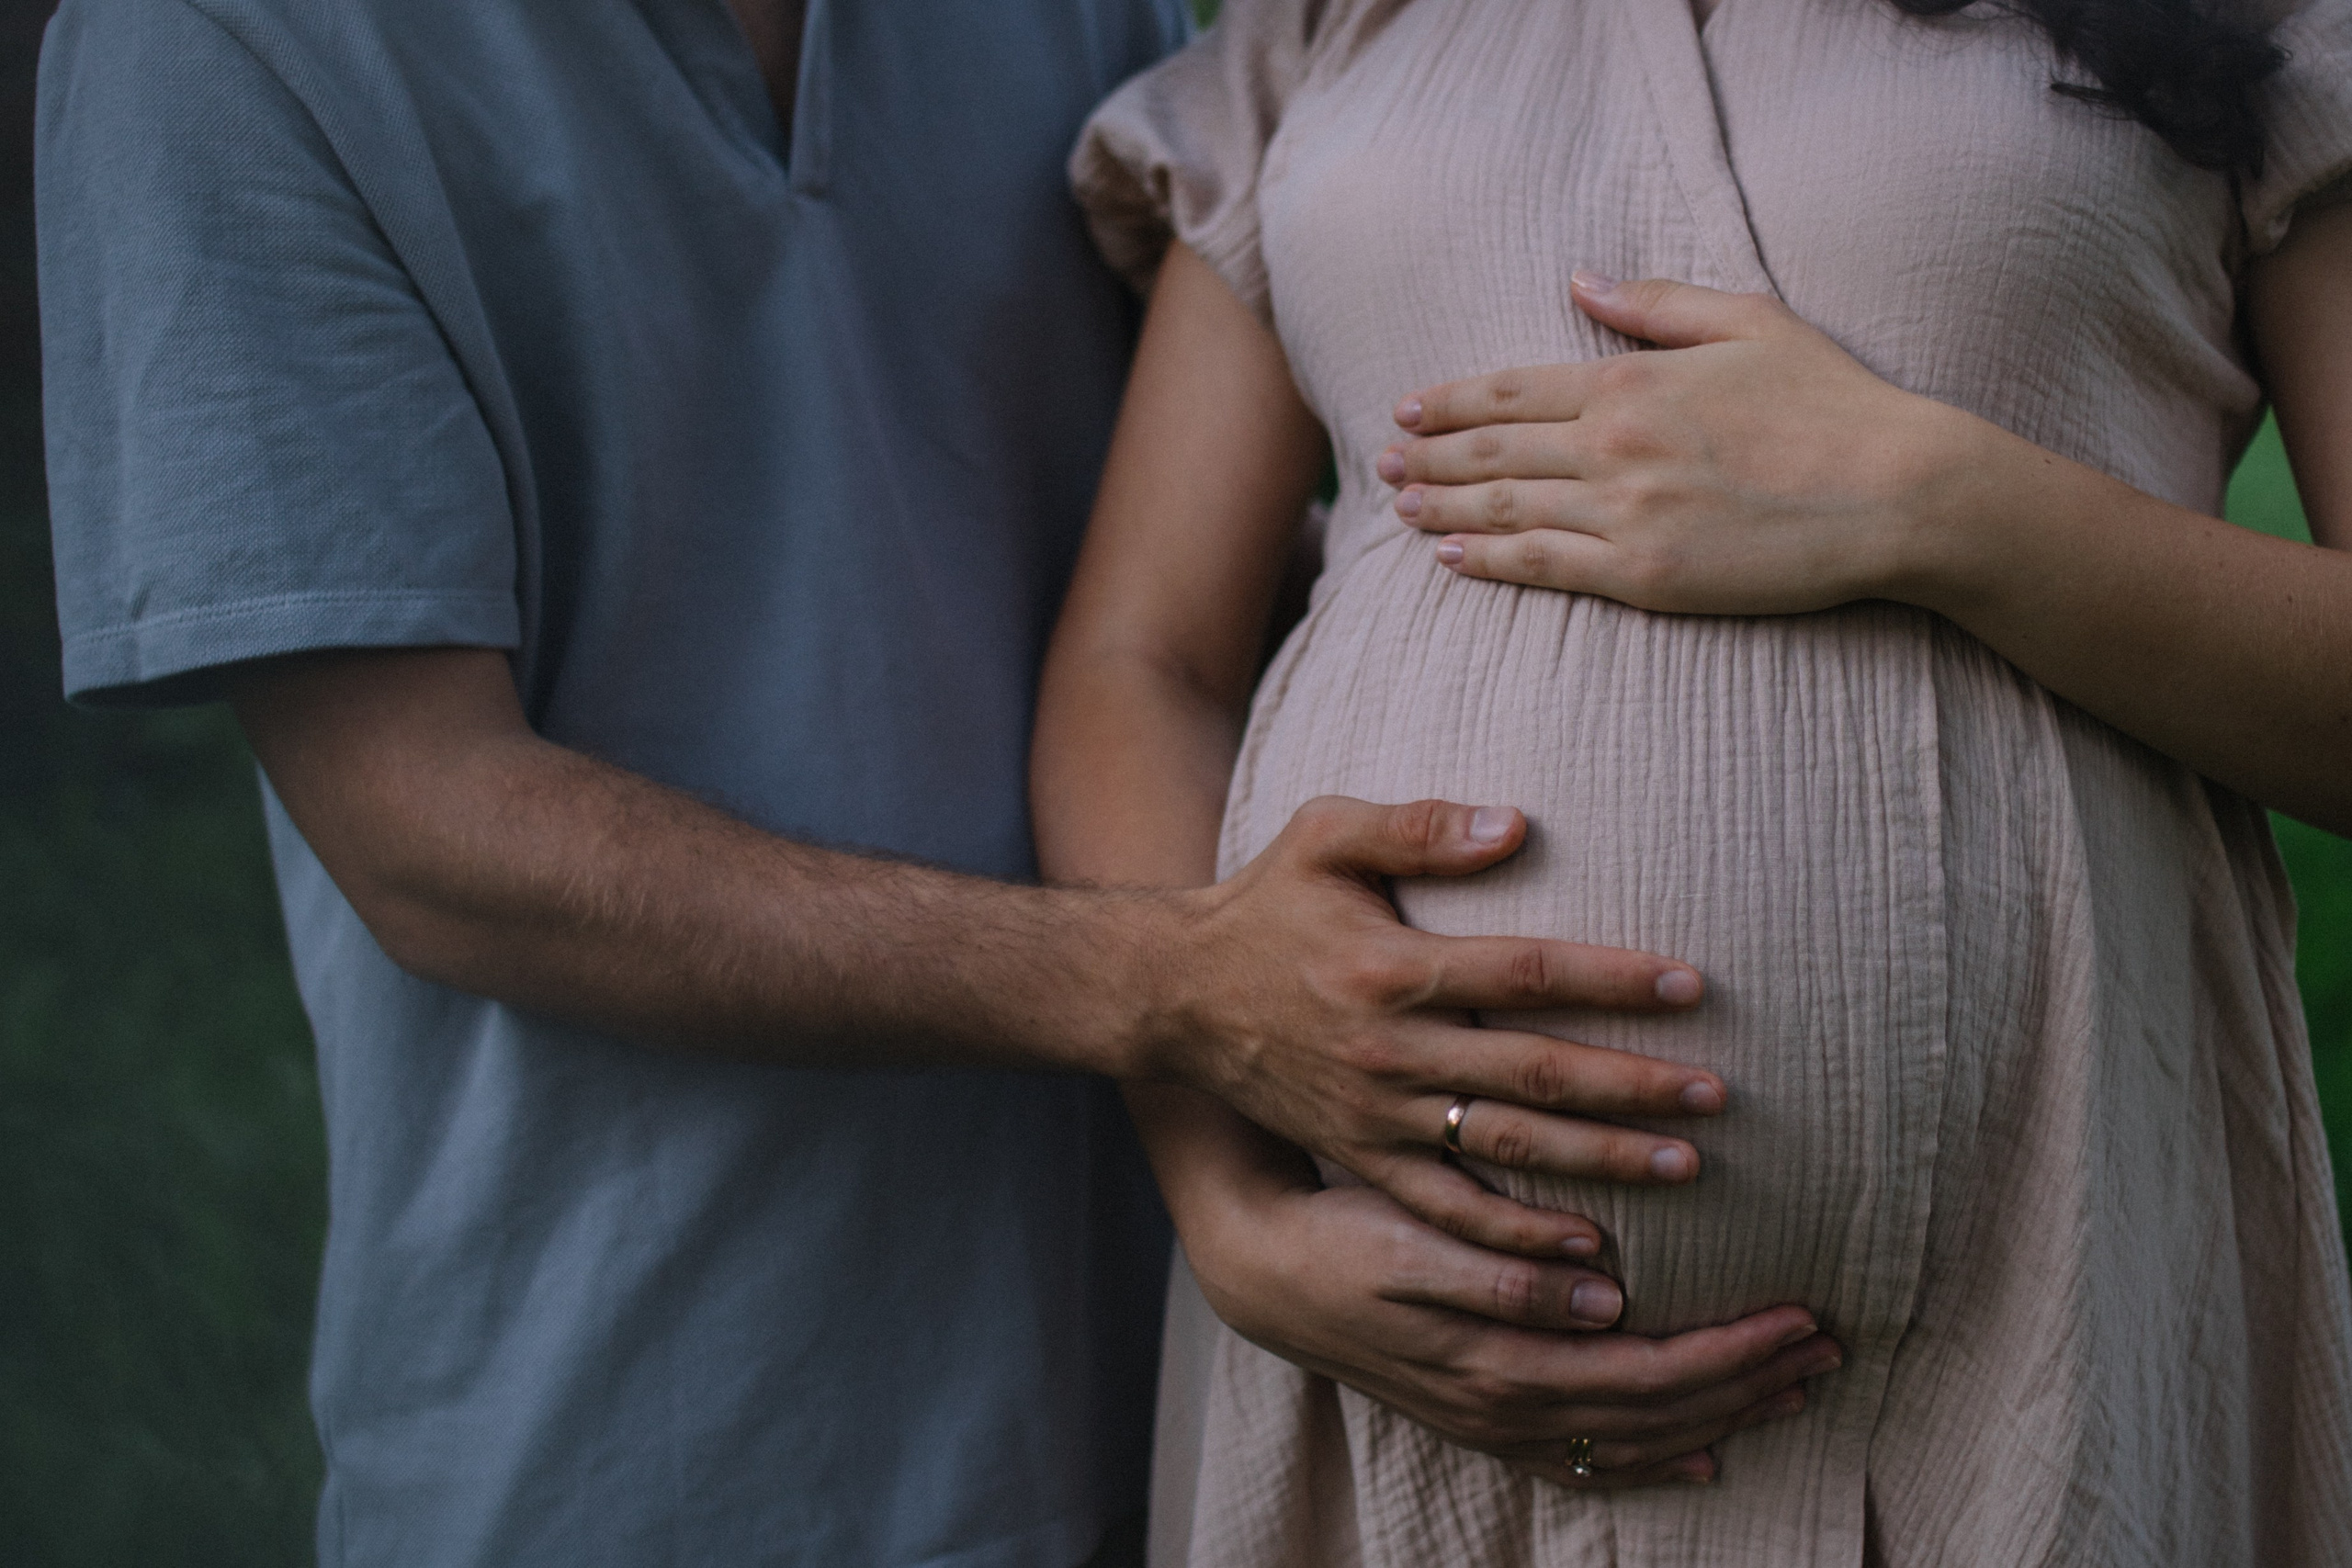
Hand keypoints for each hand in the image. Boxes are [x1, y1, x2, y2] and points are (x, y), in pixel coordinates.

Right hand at [1148, 795, 1724, 1258]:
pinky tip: (1587, 1247)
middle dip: (1633, 1086)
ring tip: (1686, 1167)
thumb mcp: (1326, 833)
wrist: (1173, 993)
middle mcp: (1391, 1049)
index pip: (1525, 973)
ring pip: (1509, 1147)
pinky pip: (1450, 1209)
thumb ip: (1420, 826)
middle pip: (1535, 1073)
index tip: (1691, 984)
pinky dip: (1517, 1236)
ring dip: (1601, 1161)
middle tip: (1717, 1095)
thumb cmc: (1265, 901)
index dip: (1611, 979)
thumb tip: (1517, 824)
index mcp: (1393, 966)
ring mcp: (1378, 1115)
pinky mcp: (1363, 1158)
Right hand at [1187, 1169, 1842, 1488]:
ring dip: (1722, 1416)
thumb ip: (1506, 1274)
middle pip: (1661, 1415)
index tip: (1802, 1313)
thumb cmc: (1344, 1239)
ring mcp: (1497, 1425)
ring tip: (1792, 1387)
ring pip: (1635, 1443)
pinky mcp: (1484, 1419)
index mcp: (1504, 1366)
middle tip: (1828, 1343)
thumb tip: (1601, 1293)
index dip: (1734, 1352)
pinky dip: (1654, 1460)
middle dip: (1751, 1383)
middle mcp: (1510, 1411)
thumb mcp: (1414, 1243)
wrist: (1266, 1271)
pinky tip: (1699, 1456)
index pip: (1653, 1375)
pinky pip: (1589, 1459)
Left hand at [1379, 272, 1980, 612]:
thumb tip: (1580, 278)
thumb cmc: (1833, 404)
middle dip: (1428, 454)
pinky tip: (1451, 559)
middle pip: (1493, 452)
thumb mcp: (1749, 322)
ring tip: (1400, 506)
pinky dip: (1489, 562)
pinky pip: (1545, 566)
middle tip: (1383, 460)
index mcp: (1632, 381)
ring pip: (1506, 510)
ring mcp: (1626, 513)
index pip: (1511, 390)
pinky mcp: (1646, 575)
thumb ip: (1655, 303)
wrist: (1895, 492)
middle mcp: (1614, 444)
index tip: (1408, 406)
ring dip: (1443, 508)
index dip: (1450, 401)